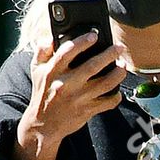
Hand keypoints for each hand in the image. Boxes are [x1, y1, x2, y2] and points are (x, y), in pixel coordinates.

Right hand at [13, 32, 128, 159]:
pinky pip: (107, 103)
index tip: (94, 35)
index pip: (68, 52)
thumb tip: (51, 36)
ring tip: (123, 65)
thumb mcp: (37, 70)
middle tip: (119, 47)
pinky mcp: (86, 111)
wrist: (43, 124)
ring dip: (117, 74)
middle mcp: (66, 84)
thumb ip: (42, 51)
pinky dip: (116, 96)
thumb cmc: (42, 93)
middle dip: (109, 54)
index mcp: (53, 72)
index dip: (82, 42)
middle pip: (92, 66)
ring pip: (104, 84)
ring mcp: (78, 99)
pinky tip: (118, 90)